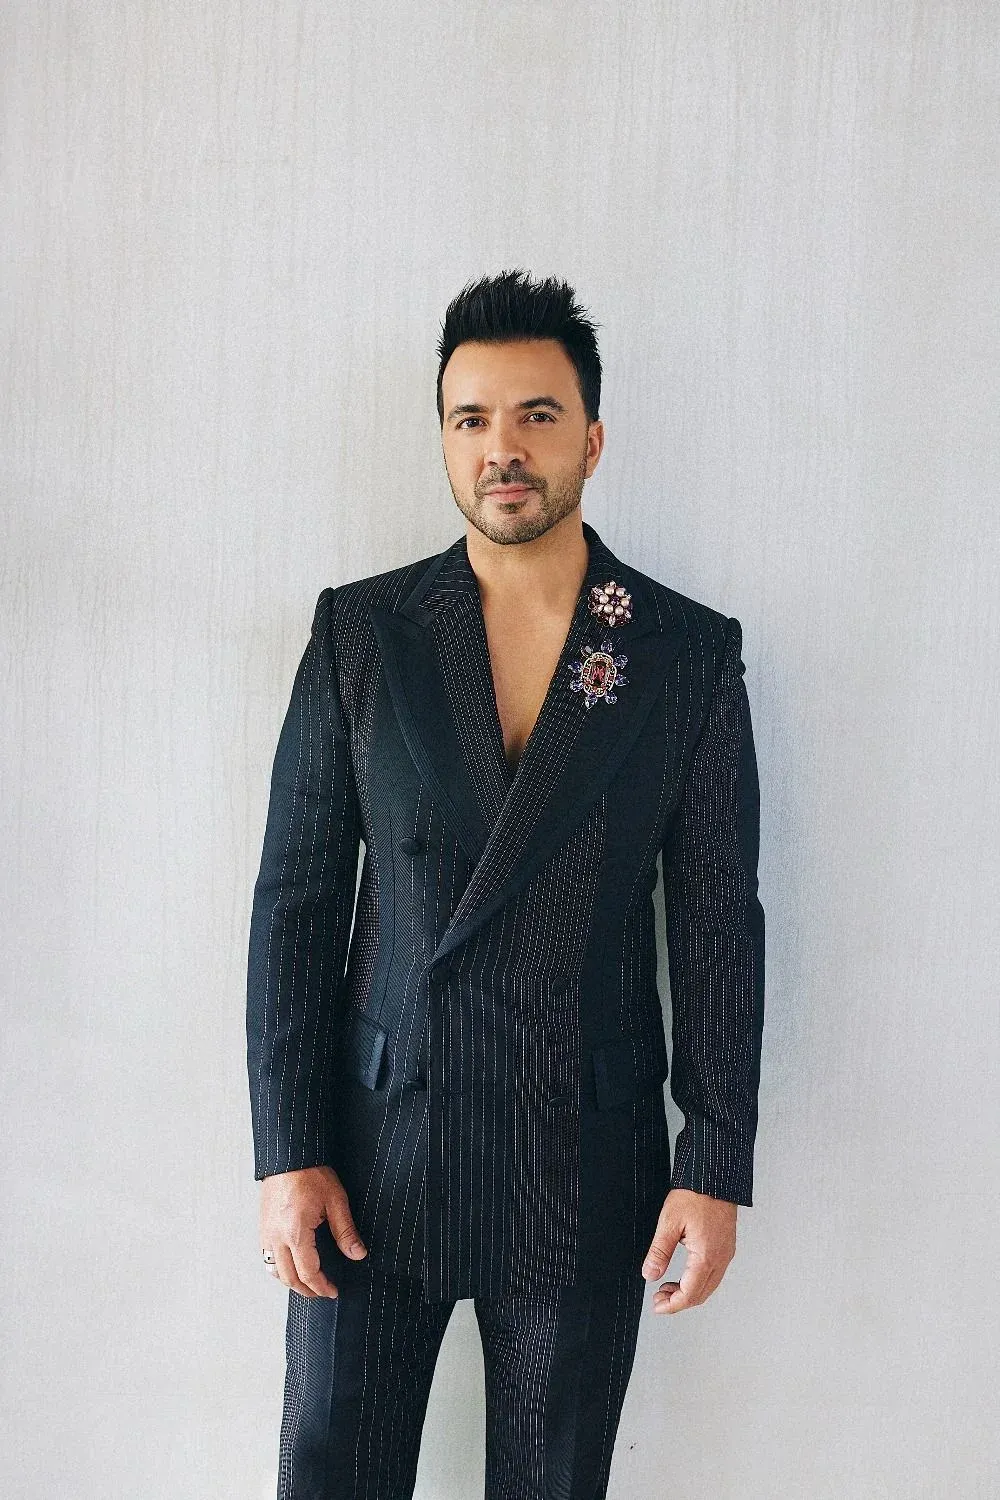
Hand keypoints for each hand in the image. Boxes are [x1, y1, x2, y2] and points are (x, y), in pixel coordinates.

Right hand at [259, 1165, 366, 1298]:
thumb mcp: (335, 1200)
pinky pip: (266, 1257)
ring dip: (291, 1282)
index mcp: (296, 1233)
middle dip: (307, 1290)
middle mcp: (276, 1237)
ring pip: (274, 1271)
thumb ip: (346, 1231)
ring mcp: (266, 1232)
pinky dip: (278, 1269)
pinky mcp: (262, 1226)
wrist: (289, 1155)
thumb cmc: (311, 1173)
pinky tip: (290, 1266)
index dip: (321, 1286)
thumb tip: (357, 1254)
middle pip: (289, 1278)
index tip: (333, 1291)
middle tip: (323, 1292)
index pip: (308, 1273)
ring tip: (308, 1283)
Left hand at [641, 1188, 736, 1314]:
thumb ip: (659, 1252)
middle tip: (659, 1298)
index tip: (657, 1306)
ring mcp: (726, 1254)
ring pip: (709, 1286)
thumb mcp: (669, 1222)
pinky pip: (714, 1274)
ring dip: (689, 1292)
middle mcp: (721, 1259)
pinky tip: (684, 1274)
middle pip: (701, 1295)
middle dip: (679, 1302)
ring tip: (667, 1287)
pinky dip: (698, 1281)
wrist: (714, 1177)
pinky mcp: (726, 1247)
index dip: (672, 1305)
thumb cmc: (694, 1195)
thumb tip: (649, 1275)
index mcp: (707, 1256)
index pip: (690, 1294)